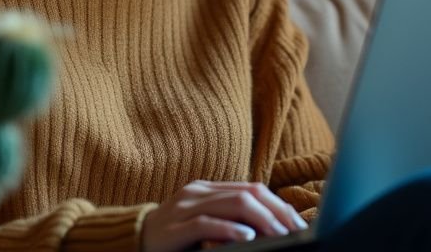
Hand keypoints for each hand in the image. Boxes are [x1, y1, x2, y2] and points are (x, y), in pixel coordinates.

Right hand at [140, 180, 307, 251]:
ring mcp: (184, 208)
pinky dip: (230, 230)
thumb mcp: (205, 224)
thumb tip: (269, 228)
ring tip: (280, 234)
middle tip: (295, 229)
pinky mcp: (174, 228)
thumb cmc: (174, 238)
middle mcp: (197, 193)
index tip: (297, 222)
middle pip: (246, 194)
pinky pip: (206, 224)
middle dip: (275, 211)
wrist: (133, 241)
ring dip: (261, 220)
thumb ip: (229, 220)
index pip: (252, 189)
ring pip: (232, 204)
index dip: (278, 204)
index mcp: (207, 189)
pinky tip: (248, 237)